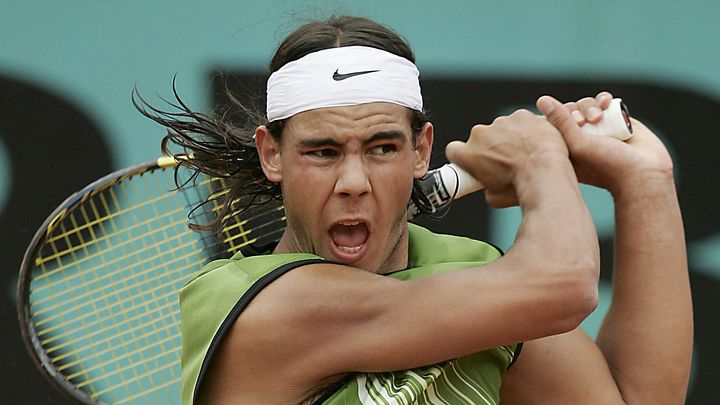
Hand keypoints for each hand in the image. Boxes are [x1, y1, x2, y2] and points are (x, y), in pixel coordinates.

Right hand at [445, 108, 569, 207]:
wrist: (545, 173)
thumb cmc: (521, 187)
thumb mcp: (495, 198)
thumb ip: (486, 187)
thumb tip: (491, 186)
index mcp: (468, 154)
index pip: (454, 150)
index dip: (462, 156)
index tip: (472, 160)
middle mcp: (481, 134)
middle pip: (482, 138)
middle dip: (492, 147)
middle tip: (508, 161)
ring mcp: (502, 123)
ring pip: (503, 128)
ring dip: (511, 138)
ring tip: (527, 154)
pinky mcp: (522, 116)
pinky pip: (522, 121)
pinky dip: (529, 130)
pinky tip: (538, 144)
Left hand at [542, 93, 673, 194]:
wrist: (644, 172)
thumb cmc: (607, 165)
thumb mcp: (578, 144)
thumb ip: (560, 122)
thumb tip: (542, 100)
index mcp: (567, 148)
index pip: (555, 123)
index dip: (561, 116)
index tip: (575, 124)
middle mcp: (583, 138)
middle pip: (572, 111)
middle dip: (579, 111)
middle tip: (587, 121)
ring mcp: (600, 129)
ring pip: (588, 105)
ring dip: (591, 105)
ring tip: (599, 116)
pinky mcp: (617, 120)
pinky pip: (606, 103)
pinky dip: (603, 99)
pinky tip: (606, 103)